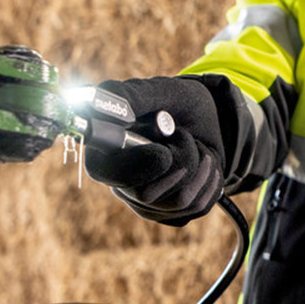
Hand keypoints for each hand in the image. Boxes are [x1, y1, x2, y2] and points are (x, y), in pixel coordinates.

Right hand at [84, 76, 225, 224]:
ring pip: (179, 201)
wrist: (211, 120)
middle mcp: (121, 181)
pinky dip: (210, 180)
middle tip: (186, 136)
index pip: (103, 172)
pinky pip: (198, 206)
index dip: (135, 166)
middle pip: (147, 194)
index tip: (164, 152)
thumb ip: (126, 96)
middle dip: (181, 160)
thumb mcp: (158, 91)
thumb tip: (93, 108)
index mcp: (106, 150)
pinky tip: (205, 163)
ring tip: (197, 146)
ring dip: (200, 166)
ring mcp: (146, 202)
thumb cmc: (179, 103)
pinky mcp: (172, 213)